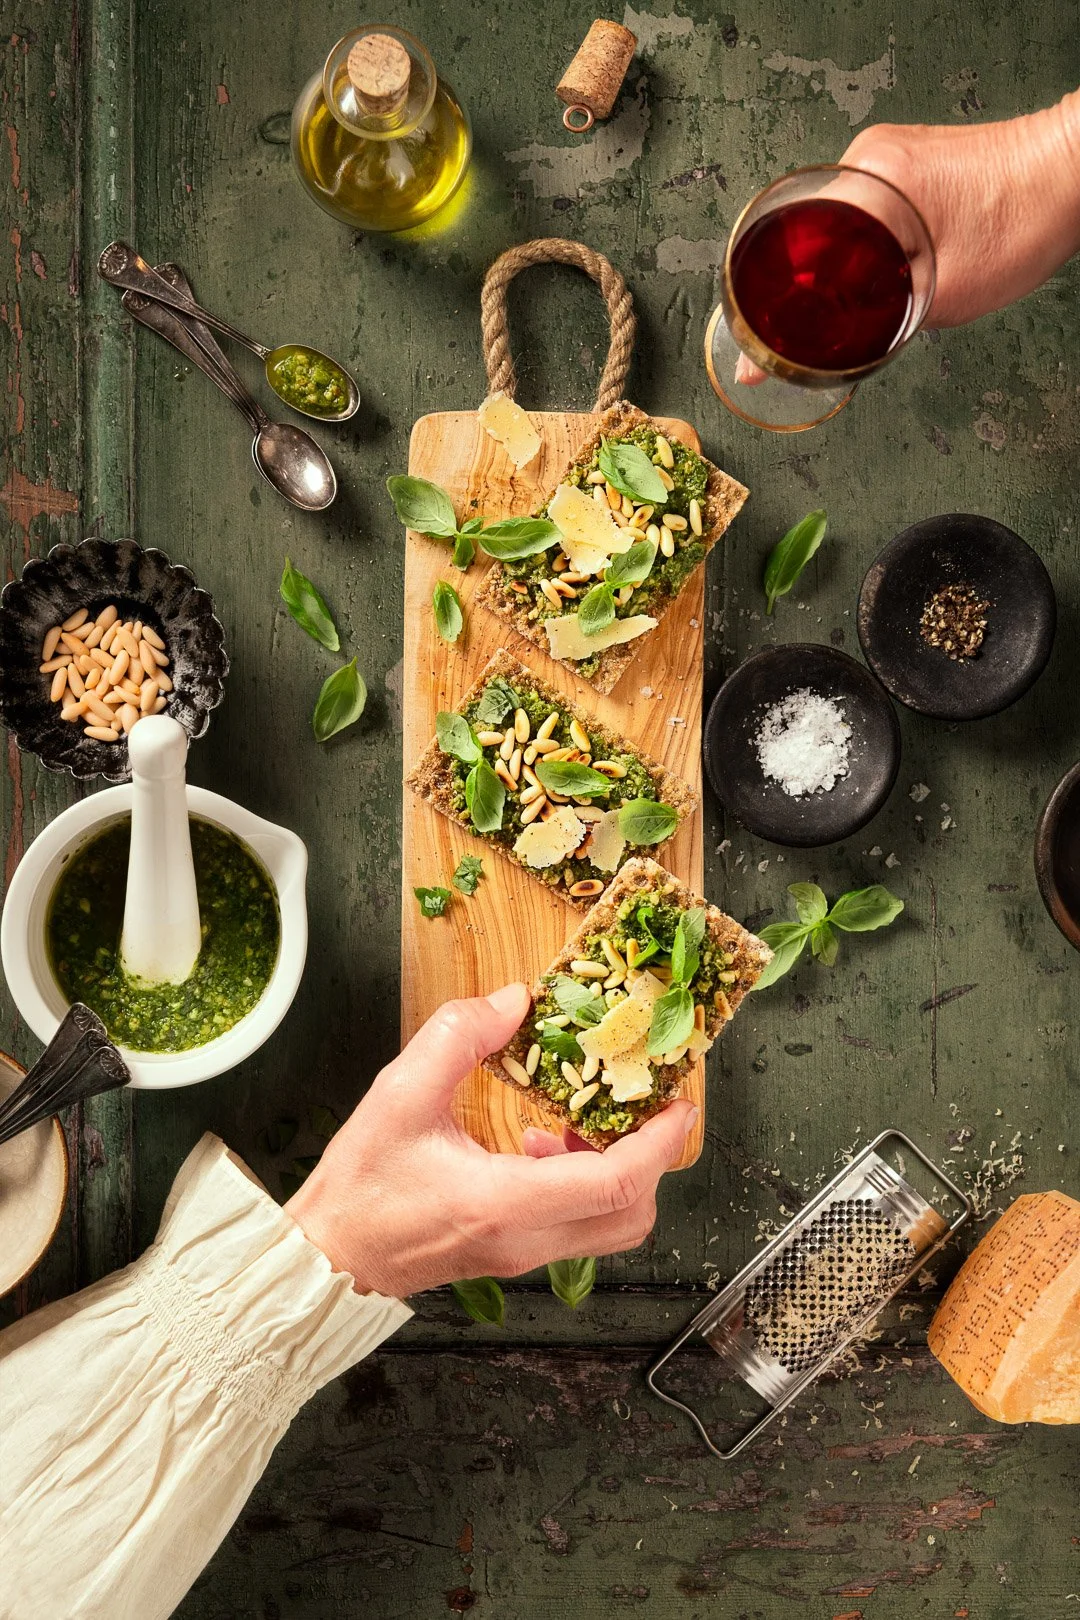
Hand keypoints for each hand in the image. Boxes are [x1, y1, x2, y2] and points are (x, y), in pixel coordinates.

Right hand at [284, 983, 696, 1297]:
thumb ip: (458, 1036)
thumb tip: (514, 1001)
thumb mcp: (399, 1093)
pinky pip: (578, 1227)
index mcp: (505, 1201)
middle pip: (631, 1214)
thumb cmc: (359, 1185)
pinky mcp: (513, 1255)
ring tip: (582, 1122)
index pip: (615, 1183)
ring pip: (610, 1227)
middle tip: (645, 1106)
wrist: (328, 1257)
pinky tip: (541, 1146)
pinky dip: (586, 1185)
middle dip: (653, 1158)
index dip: (658, 1143)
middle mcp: (526, 1239)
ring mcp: (522, 1255)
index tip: (678, 1103)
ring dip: (619, 1173)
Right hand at [735, 90, 1079, 384]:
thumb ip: (880, 322)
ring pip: (833, 230)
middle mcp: (866, 158)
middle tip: (794, 341)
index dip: (768, 305)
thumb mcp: (942, 293)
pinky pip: (861, 216)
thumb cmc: (1021, 219)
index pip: (788, 246)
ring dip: (832, 273)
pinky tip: (870, 282)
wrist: (1072, 172)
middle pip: (804, 239)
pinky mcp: (907, 163)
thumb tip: (831, 354)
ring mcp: (887, 157)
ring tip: (837, 314)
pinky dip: (858, 252)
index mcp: (865, 180)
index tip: (752, 350)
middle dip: (798, 293)